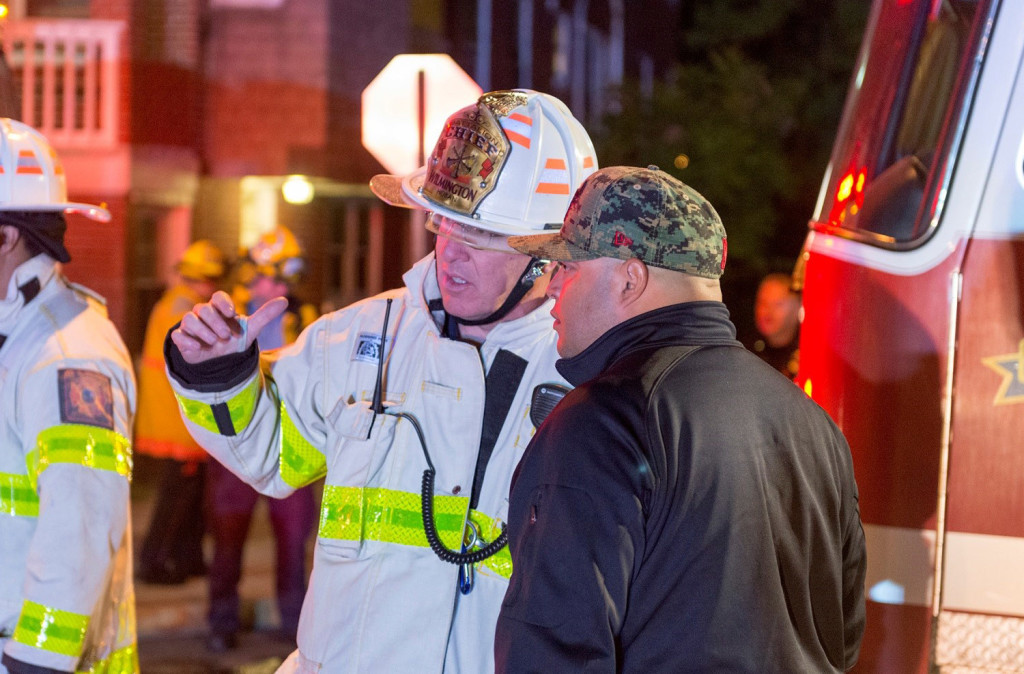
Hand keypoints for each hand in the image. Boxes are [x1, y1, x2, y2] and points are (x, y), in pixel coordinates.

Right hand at [171, 291, 287, 363]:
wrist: (220, 360)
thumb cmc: (234, 339)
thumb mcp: (250, 329)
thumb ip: (265, 315)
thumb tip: (284, 300)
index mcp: (219, 309)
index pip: (217, 296)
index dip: (222, 302)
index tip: (231, 313)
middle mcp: (203, 314)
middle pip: (202, 308)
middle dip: (215, 321)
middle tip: (226, 335)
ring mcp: (191, 326)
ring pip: (188, 319)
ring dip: (201, 330)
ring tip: (213, 342)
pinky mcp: (182, 339)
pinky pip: (177, 335)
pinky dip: (186, 340)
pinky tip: (198, 347)